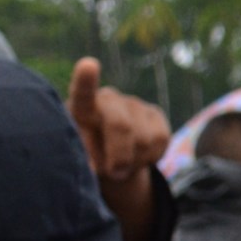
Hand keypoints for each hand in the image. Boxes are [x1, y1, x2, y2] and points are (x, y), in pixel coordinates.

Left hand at [68, 57, 168, 240]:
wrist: (109, 159)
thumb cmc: (87, 158)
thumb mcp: (80, 161)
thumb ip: (84, 160)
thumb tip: (94, 167)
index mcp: (81, 109)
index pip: (83, 94)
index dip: (86, 81)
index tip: (88, 65)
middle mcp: (108, 99)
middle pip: (121, 126)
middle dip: (120, 157)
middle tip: (113, 174)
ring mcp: (133, 104)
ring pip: (144, 139)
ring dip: (134, 161)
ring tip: (121, 165)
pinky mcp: (155, 114)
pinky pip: (161, 140)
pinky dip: (150, 158)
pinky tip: (137, 157)